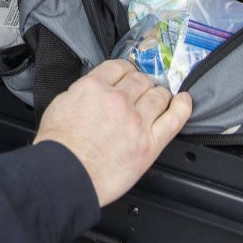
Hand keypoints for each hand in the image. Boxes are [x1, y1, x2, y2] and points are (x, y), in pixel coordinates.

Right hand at [34, 60, 191, 206]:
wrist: (64, 176)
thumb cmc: (58, 148)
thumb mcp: (60, 105)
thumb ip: (82, 92)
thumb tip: (94, 90)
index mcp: (94, 87)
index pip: (118, 67)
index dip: (125, 69)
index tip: (127, 74)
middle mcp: (118, 100)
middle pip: (140, 79)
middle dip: (141, 82)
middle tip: (140, 90)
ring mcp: (137, 121)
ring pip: (159, 95)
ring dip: (159, 93)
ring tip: (158, 98)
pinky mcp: (150, 143)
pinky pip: (174, 118)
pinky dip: (182, 106)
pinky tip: (184, 101)